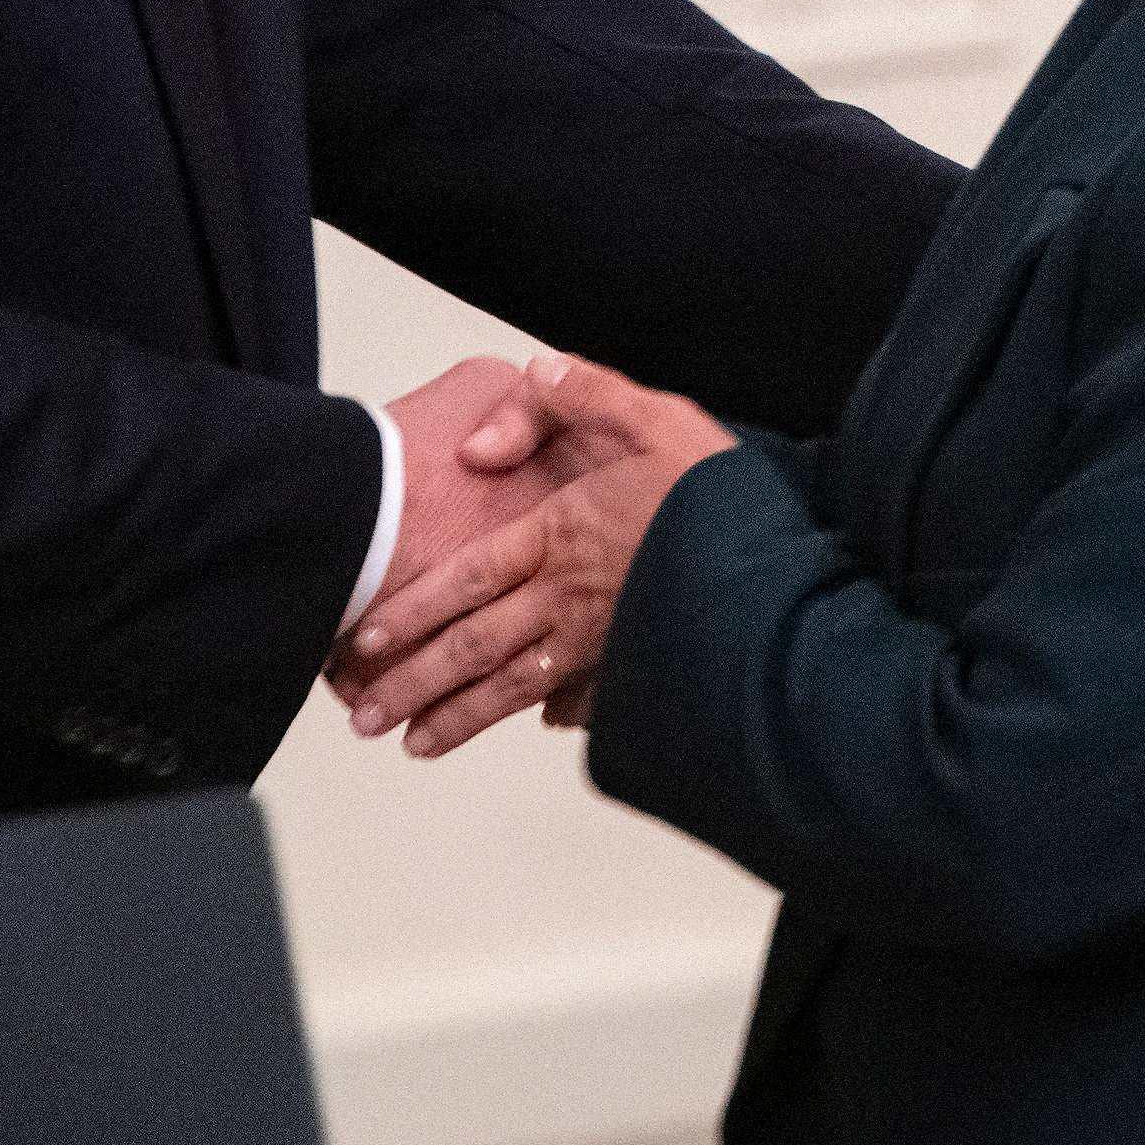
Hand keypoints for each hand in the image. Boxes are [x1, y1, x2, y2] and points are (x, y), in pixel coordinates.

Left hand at [339, 354, 732, 757]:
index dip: (411, 612)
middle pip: (475, 648)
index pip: (467, 581)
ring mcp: (607, 644)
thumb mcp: (645, 412)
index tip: (365, 641)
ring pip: (515, 688)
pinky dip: (553, 715)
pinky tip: (537, 723)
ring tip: (413, 745)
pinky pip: (587, 700)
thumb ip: (568, 399)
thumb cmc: (712, 486)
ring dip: (459, 718)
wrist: (784, 564)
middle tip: (360, 716)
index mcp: (561, 536)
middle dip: (411, 684)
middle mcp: (571, 599)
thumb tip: (481, 437)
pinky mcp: (645, 668)